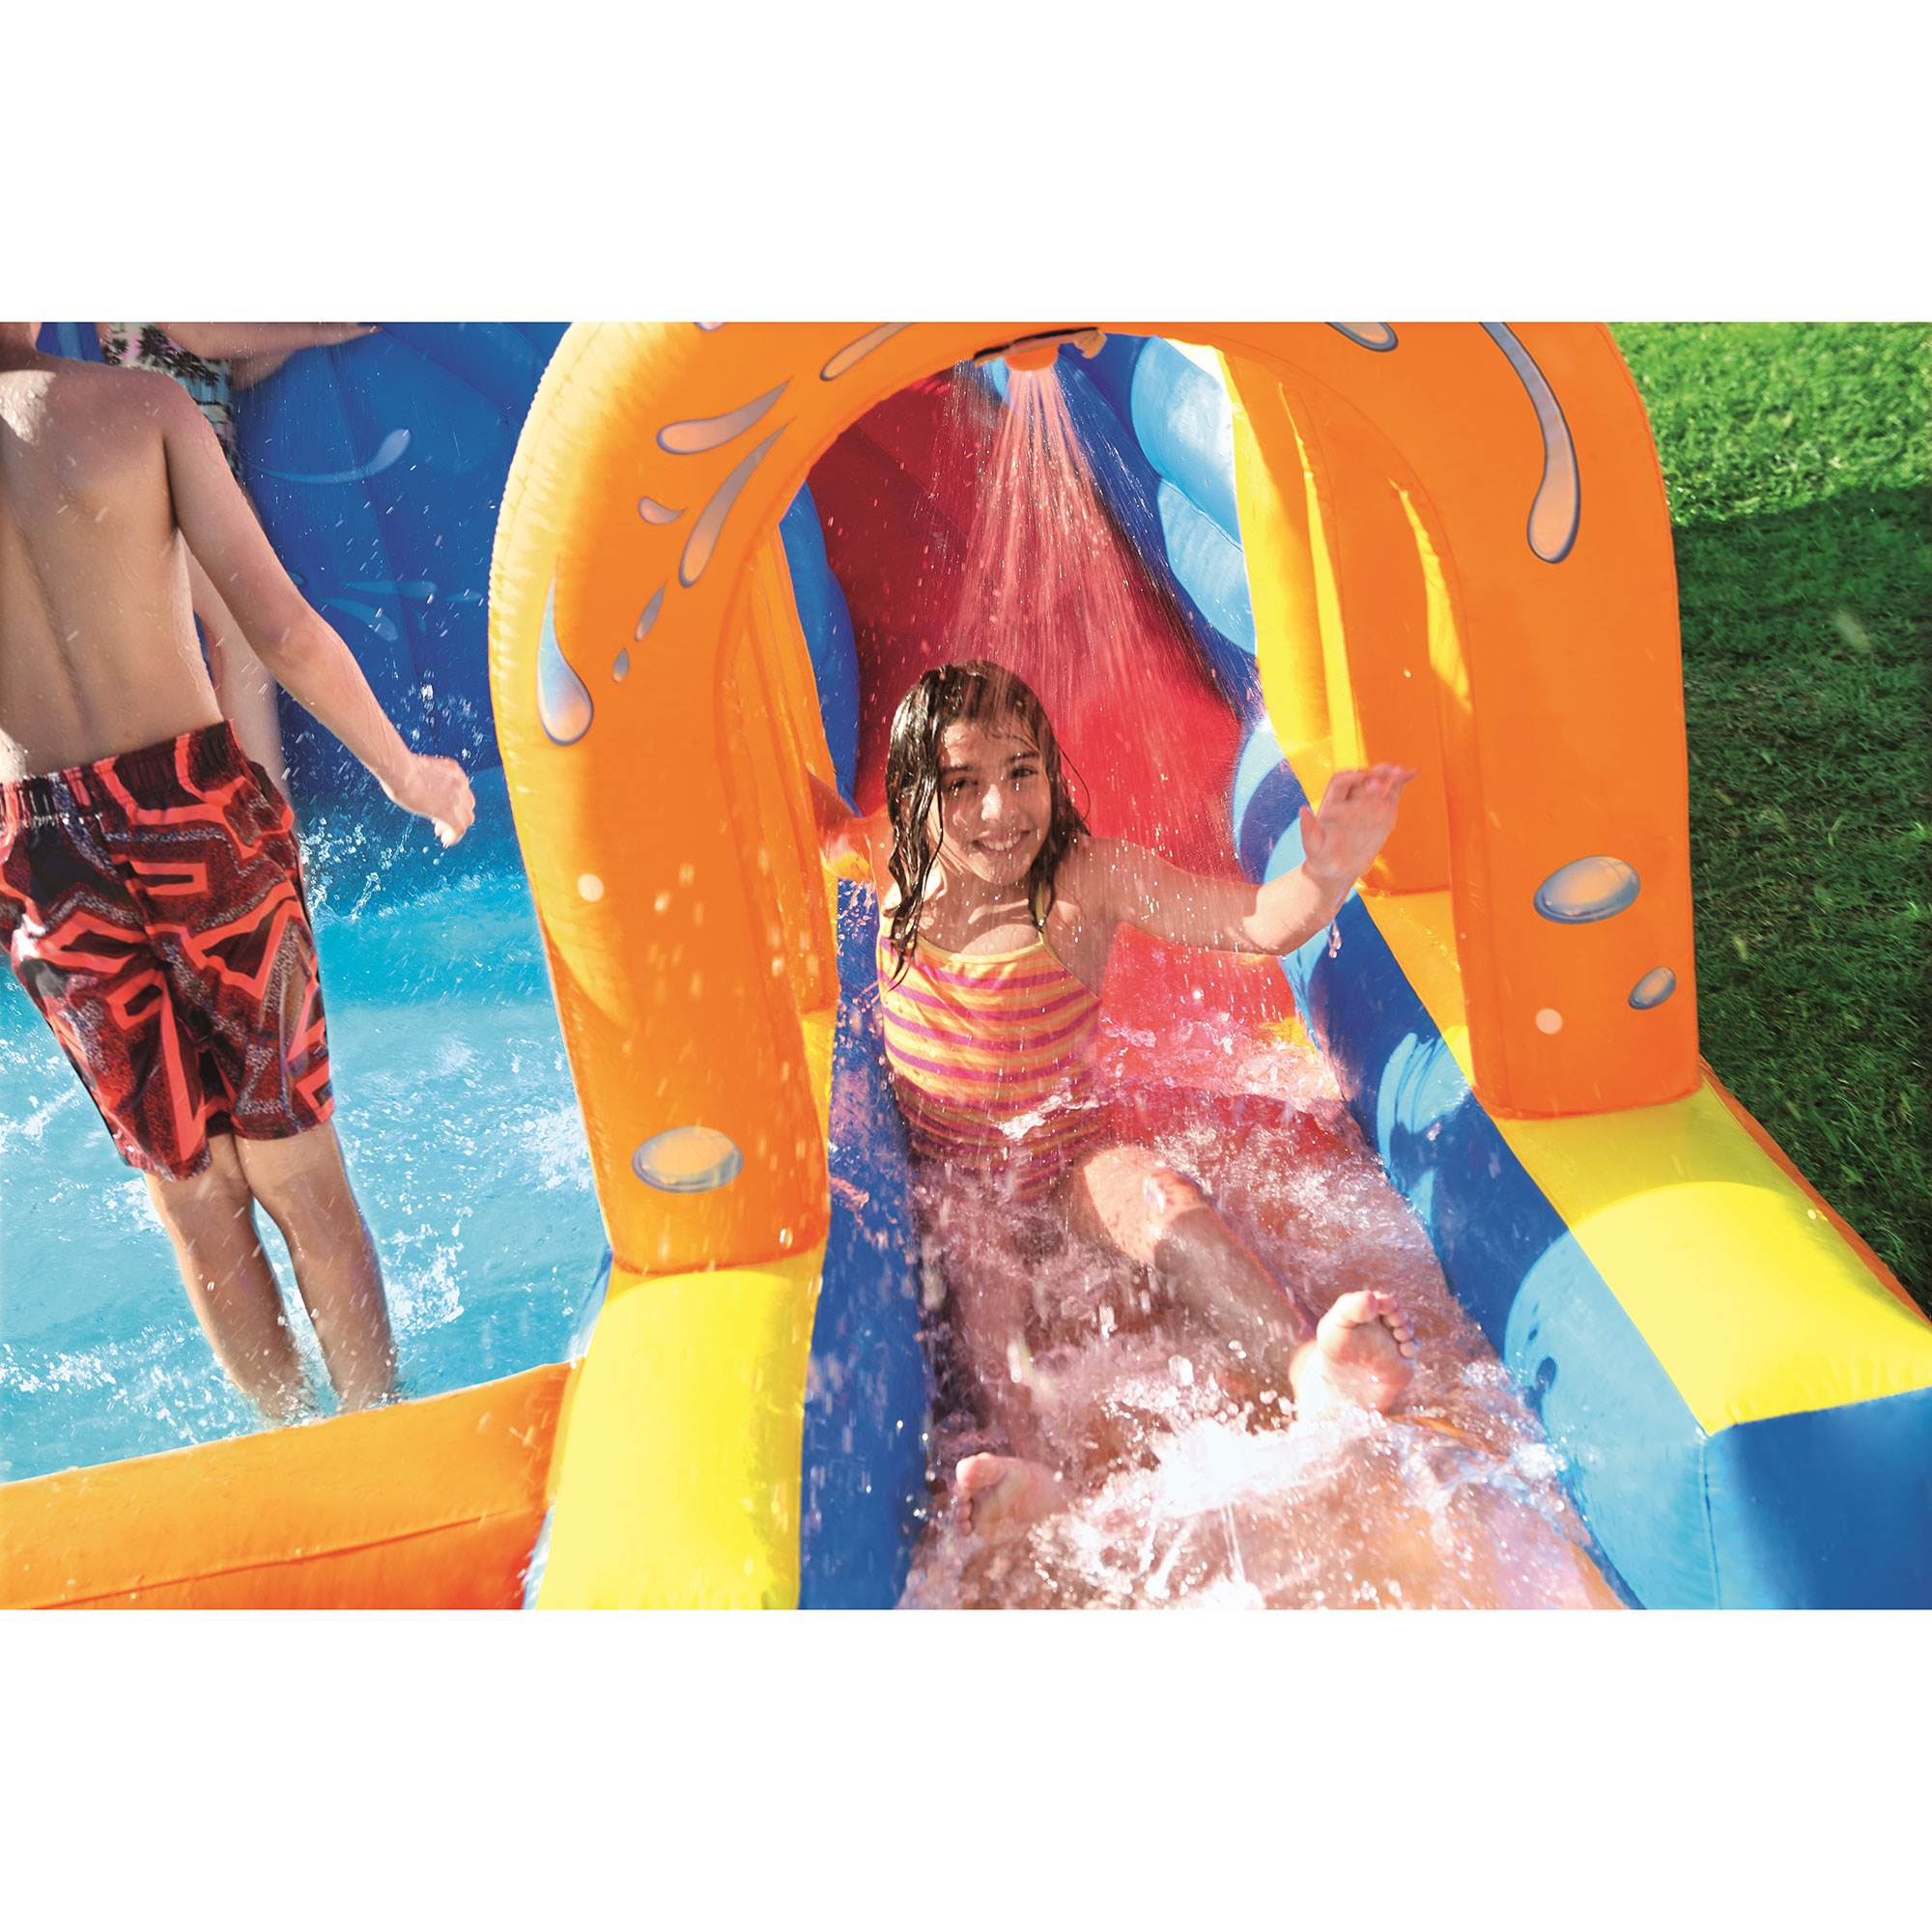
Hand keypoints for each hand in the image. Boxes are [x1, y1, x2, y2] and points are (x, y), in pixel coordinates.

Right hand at [383, 753, 474, 846]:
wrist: (400, 771)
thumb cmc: (399, 768)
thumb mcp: (419, 771)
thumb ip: (426, 781)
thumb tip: (419, 790)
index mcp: (452, 770)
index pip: (460, 790)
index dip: (452, 802)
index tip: (439, 808)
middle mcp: (459, 783)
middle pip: (467, 804)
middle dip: (455, 814)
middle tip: (439, 822)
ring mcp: (457, 798)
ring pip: (467, 818)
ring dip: (455, 826)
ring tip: (441, 833)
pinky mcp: (451, 812)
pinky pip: (459, 829)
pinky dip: (454, 837)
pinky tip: (446, 841)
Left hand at [1299, 764, 1417, 889]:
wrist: (1337, 868)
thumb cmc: (1321, 857)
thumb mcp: (1312, 847)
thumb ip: (1308, 831)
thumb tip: (1303, 811)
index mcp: (1332, 803)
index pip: (1339, 782)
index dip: (1349, 778)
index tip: (1359, 777)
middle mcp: (1350, 799)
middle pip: (1361, 778)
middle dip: (1371, 773)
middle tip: (1384, 772)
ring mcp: (1367, 803)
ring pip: (1378, 781)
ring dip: (1388, 773)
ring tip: (1400, 771)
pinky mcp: (1382, 810)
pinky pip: (1393, 792)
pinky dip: (1402, 782)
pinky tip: (1413, 772)